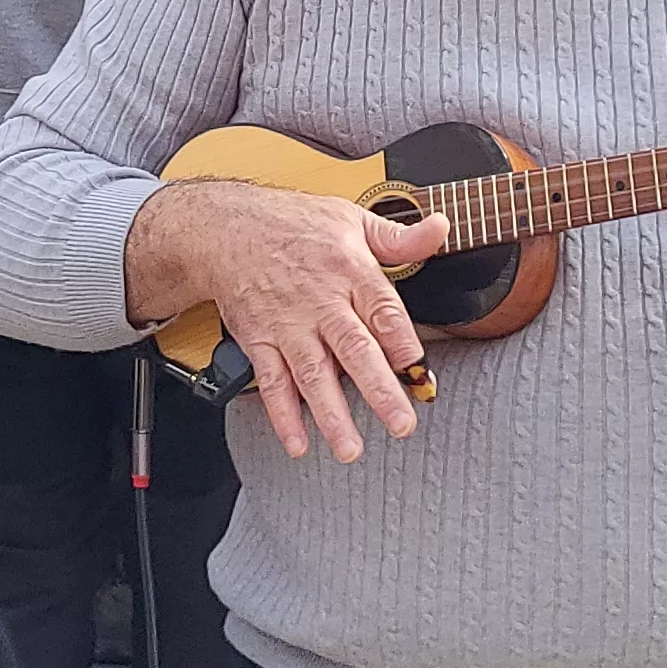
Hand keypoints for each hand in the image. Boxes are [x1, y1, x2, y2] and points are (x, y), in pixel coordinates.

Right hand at [124, 178, 437, 462]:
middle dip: (378, 391)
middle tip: (401, 425)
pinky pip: (272, 382)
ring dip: (330, 414)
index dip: (405, 345)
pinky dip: (283, 414)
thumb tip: (441, 229)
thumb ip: (400, 236)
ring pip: (312, 373)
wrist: (225, 228)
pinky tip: (297, 442)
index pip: (384, 312)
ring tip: (350, 449)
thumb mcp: (351, 218)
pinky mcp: (259, 340)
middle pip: (353, 349)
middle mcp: (320, 300)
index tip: (421, 375)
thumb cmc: (293, 224)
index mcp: (350, 270)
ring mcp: (287, 324)